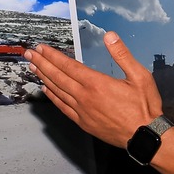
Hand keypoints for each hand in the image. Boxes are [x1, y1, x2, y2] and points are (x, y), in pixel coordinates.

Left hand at [27, 33, 164, 147]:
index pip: (68, 66)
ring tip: (33, 67)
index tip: (41, 48)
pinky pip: (63, 108)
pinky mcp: (83, 122)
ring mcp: (82, 111)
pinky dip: (53, 97)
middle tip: (29, 54)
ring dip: (44, 78)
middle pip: (57, 77)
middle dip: (42, 64)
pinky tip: (46, 90)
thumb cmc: (144, 107)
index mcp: (97, 83)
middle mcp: (85, 97)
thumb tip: (110, 36)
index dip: (52, 56)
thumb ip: (122, 55)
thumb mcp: (140, 76)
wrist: (144, 136)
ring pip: (57, 91)